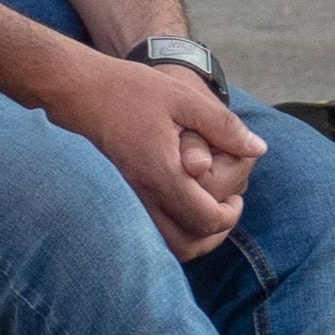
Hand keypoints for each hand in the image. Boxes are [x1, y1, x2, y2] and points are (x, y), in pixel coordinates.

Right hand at [54, 54, 259, 260]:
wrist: (76, 89)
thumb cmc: (129, 89)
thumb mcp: (184, 98)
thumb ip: (224, 126)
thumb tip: (258, 149)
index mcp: (161, 173)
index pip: (206, 218)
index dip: (231, 214)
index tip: (237, 195)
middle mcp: (141, 194)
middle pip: (186, 245)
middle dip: (214, 233)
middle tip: (226, 208)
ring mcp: (125, 198)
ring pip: (165, 245)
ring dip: (192, 237)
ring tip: (205, 210)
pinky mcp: (116, 196)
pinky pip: (149, 231)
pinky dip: (171, 230)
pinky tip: (180, 204)